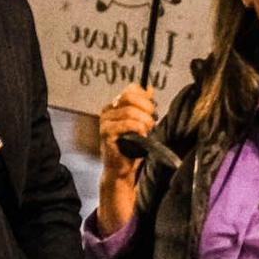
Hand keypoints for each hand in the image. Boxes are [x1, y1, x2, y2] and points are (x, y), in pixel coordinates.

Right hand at [96, 84, 156, 235]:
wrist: (122, 170)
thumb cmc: (132, 147)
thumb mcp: (141, 123)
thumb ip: (143, 106)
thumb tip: (149, 87)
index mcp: (116, 105)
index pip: (131, 89)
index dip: (145, 96)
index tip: (154, 108)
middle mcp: (108, 110)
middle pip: (130, 97)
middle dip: (146, 108)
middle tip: (153, 121)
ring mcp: (105, 121)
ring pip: (129, 111)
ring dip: (144, 121)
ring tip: (147, 131)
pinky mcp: (106, 133)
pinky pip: (125, 124)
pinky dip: (137, 128)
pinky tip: (142, 136)